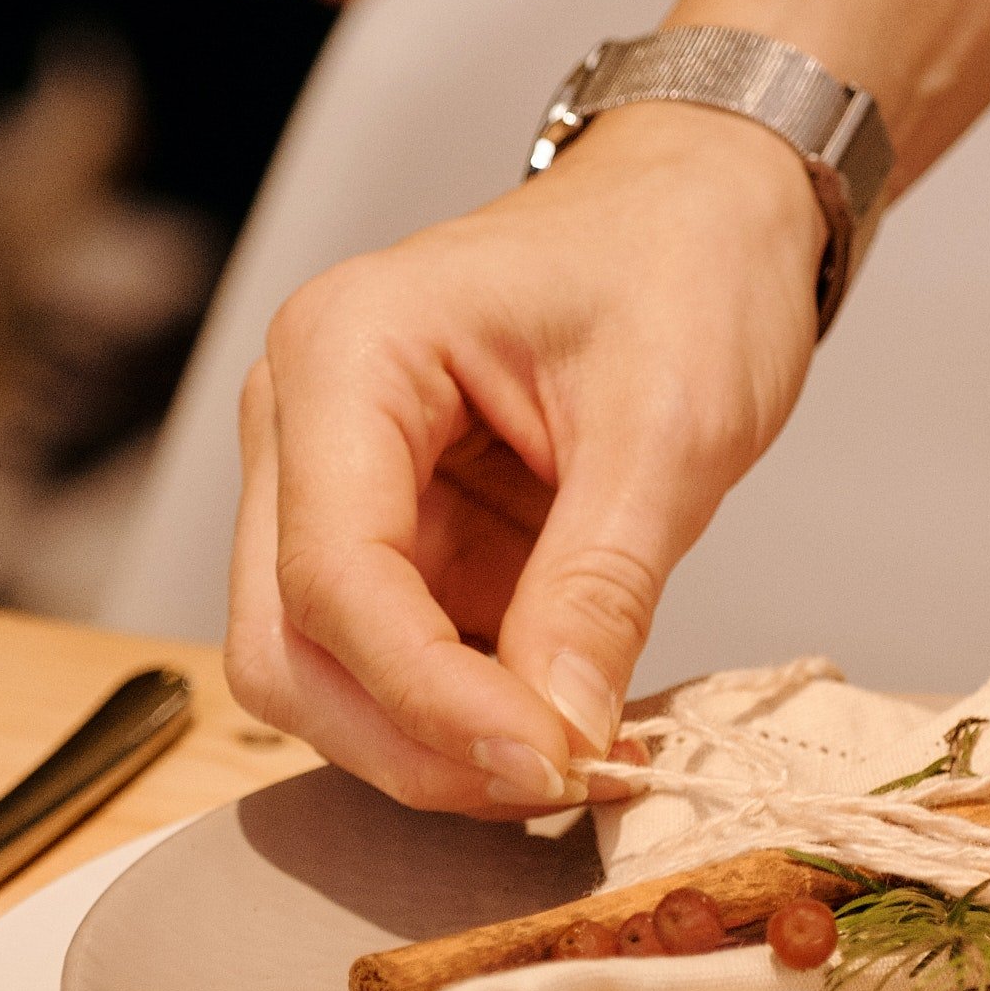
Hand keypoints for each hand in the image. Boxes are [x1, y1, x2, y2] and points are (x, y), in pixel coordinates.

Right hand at [227, 106, 824, 809]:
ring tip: (570, 758)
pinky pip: (384, 665)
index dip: (430, 697)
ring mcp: (329, 485)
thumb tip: (559, 738)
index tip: (549, 760)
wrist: (701, 209)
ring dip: (427, 747)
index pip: (334, 573)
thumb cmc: (680, 261)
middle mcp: (303, 420)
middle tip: (556, 781)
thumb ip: (601, 587)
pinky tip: (557, 728)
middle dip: (410, 741)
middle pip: (287, 644)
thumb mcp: (671, 423)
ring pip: (315, 674)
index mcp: (346, 351)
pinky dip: (458, 722)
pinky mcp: (386, 540)